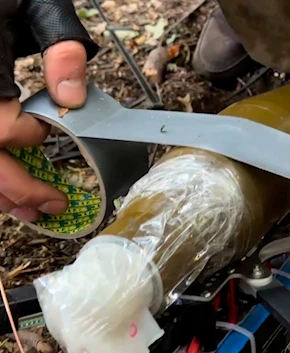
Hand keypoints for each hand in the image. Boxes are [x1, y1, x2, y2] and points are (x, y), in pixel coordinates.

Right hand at [0, 1, 97, 221]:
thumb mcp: (37, 7)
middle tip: (55, 206)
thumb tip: (73, 98)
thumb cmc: (6, 0)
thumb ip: (60, 49)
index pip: (0, 128)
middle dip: (19, 189)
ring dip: (2, 193)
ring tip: (33, 212)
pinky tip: (11, 191)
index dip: (30, 134)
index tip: (51, 130)